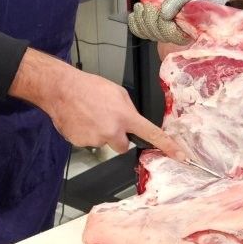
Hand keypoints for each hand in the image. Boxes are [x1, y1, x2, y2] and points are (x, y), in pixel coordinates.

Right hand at [9, 50, 185, 158]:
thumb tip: (131, 122)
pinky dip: (85, 133)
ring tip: (89, 115)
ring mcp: (96, 139)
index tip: (181, 156)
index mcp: (125, 116)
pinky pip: (88, 142)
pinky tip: (80, 120)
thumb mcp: (117, 92)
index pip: (152, 134)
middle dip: (116, 137)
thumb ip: (128, 110)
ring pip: (103, 142)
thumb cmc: (88, 87)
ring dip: (99, 132)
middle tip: (105, 120)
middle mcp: (112, 131)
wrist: (61, 89)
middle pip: (122, 145)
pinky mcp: (81, 143)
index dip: (168, 146)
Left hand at [128, 0, 200, 44]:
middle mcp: (178, 29)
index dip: (166, 27)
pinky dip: (134, 21)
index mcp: (191, 24)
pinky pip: (139, 31)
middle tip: (150, 4)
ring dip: (141, 18)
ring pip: (148, 34)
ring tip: (142, 4)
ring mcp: (163, 29)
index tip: (162, 12)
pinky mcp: (151, 26)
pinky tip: (137, 12)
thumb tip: (165, 16)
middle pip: (161, 36)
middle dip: (151, 19)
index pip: (178, 37)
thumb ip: (177, 0)